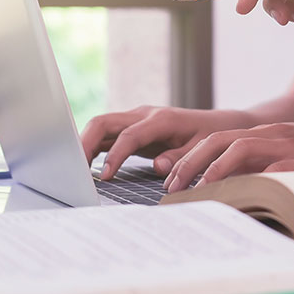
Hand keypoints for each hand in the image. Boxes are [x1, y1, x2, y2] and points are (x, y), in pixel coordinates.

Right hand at [80, 106, 257, 179]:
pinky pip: (106, 135)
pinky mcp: (132, 128)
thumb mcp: (204, 149)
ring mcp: (136, 120)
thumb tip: (159, 168)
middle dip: (84, 143)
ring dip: (84, 145)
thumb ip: (181, 158)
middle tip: (73, 170)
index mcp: (162, 119)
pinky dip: (93, 148)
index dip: (114, 156)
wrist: (220, 125)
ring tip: (73, 170)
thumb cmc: (212, 137)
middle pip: (103, 123)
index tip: (105, 177)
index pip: (128, 135)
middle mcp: (144, 115)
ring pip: (100, 127)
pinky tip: (86, 166)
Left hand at [164, 121, 293, 191]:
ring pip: (233, 146)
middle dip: (187, 159)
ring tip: (185, 188)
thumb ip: (276, 172)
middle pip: (217, 138)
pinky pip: (264, 165)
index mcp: (272, 136)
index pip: (221, 138)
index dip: (192, 154)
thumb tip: (247, 199)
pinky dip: (239, 174)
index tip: (172, 175)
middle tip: (167, 183)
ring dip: (204, 166)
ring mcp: (289, 144)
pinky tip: (224, 190)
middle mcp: (275, 135)